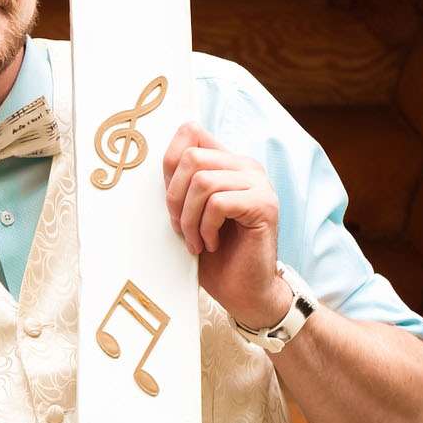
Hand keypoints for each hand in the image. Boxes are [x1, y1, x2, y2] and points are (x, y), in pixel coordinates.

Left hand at [161, 122, 290, 329]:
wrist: (243, 291)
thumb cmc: (215, 254)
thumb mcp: (189, 212)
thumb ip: (181, 183)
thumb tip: (158, 158)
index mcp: (228, 163)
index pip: (192, 131)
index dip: (170, 159)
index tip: (170, 198)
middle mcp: (247, 167)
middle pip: (192, 157)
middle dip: (174, 197)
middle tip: (179, 227)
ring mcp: (259, 184)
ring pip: (203, 180)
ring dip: (189, 218)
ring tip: (196, 240)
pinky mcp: (264, 205)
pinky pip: (219, 203)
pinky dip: (205, 228)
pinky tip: (211, 244)